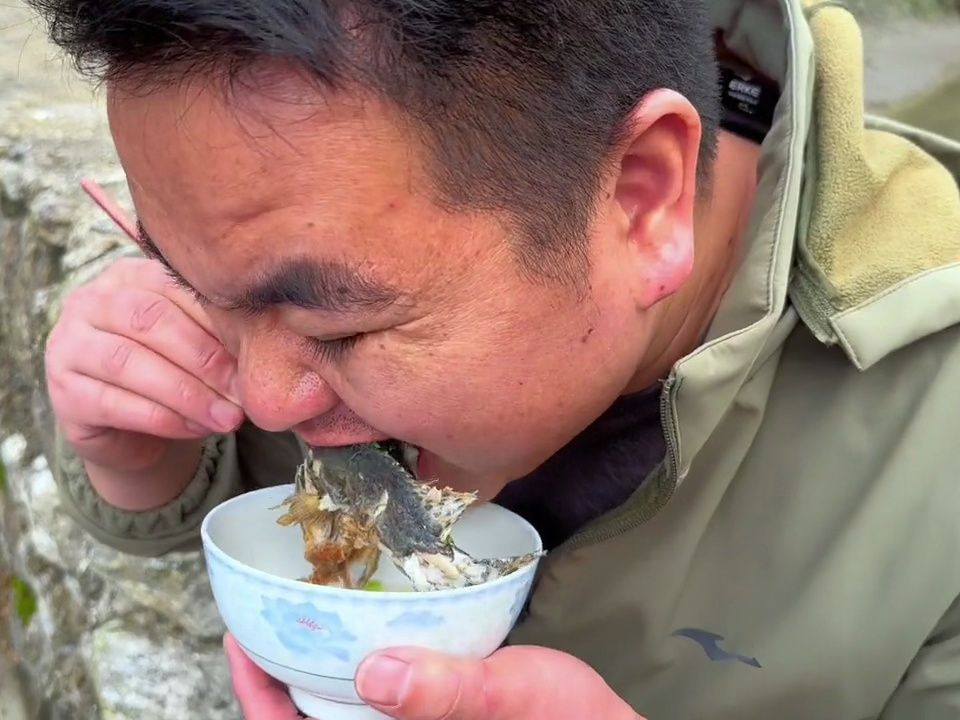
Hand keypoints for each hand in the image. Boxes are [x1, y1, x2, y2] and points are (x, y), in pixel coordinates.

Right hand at [45, 256, 242, 474]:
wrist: (133, 430)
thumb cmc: (175, 373)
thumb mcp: (199, 346)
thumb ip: (219, 335)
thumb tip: (265, 346)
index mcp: (130, 276)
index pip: (175, 288)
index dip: (219, 323)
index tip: (259, 355)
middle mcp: (90, 301)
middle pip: (150, 321)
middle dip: (206, 361)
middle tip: (244, 392)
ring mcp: (67, 345)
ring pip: (130, 363)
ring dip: (188, 394)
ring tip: (228, 418)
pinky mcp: (62, 393)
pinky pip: (114, 404)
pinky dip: (163, 418)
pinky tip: (197, 428)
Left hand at [224, 633, 644, 719]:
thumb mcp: (515, 698)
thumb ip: (449, 693)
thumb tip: (375, 674)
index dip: (259, 699)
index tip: (241, 641)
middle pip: (308, 719)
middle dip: (279, 669)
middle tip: (265, 605)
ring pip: (337, 706)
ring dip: (313, 660)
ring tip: (305, 601)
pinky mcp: (430, 712)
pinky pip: (375, 692)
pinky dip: (356, 658)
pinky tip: (364, 617)